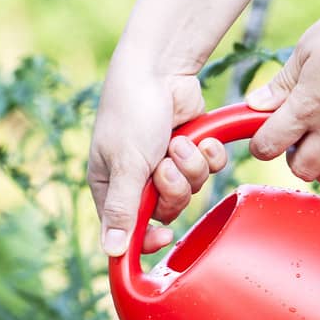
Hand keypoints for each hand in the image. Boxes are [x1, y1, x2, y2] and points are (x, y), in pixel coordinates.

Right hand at [87, 69, 227, 256]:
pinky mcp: (192, 149)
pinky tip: (200, 138)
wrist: (160, 67)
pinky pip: (210, 170)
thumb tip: (111, 252)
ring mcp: (166, 164)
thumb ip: (122, 210)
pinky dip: (209, 154)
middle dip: (173, 188)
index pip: (126, 231)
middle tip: (166, 165)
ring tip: (180, 142)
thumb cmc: (131, 112)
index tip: (163, 239)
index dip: (146, 240)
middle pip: (166, 211)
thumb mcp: (125, 165)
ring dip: (191, 166)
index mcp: (110, 187)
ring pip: (191, 190)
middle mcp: (137, 180)